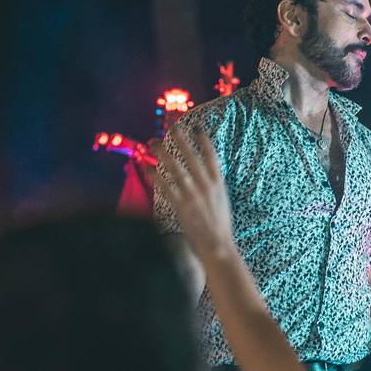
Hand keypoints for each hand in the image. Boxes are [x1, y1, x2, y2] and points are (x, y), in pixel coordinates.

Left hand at [150, 126, 236, 264]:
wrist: (218, 246)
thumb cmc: (220, 226)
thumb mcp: (222, 201)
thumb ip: (213, 187)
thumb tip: (206, 176)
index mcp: (218, 183)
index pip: (211, 155)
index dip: (203, 140)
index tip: (196, 128)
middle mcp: (205, 185)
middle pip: (190, 156)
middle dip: (180, 139)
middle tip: (171, 125)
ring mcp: (192, 195)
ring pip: (175, 167)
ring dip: (162, 152)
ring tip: (153, 141)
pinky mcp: (181, 205)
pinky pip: (165, 186)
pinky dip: (155, 175)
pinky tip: (147, 166)